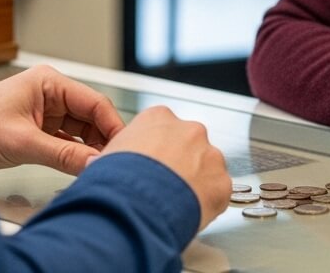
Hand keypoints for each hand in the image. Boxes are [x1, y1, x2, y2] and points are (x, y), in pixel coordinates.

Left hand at [0, 65, 124, 176]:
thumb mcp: (23, 143)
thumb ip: (64, 154)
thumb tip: (96, 164)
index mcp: (49, 82)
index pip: (95, 102)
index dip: (113, 127)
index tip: (125, 149)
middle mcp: (50, 93)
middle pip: (92, 116)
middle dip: (103, 140)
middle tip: (113, 163)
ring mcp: (46, 111)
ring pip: (81, 130)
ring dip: (89, 148)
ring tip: (98, 168)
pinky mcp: (39, 128)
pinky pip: (67, 140)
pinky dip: (75, 153)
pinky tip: (81, 166)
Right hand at [96, 106, 231, 229]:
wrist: (136, 205)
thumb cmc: (118, 180)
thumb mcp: (107, 157)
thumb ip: (118, 154)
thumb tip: (106, 165)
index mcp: (159, 117)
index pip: (162, 128)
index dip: (155, 150)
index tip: (151, 165)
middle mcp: (188, 130)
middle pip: (189, 145)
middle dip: (180, 163)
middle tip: (164, 185)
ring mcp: (210, 154)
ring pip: (207, 167)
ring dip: (195, 181)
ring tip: (175, 202)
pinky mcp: (223, 181)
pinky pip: (218, 191)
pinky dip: (207, 202)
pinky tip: (189, 211)